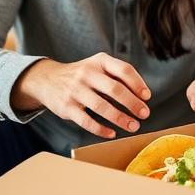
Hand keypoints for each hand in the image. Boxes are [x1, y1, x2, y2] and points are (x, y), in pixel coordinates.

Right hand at [11, 53, 150, 138]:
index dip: (138, 84)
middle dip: (132, 104)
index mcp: (99, 61)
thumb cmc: (82, 76)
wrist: (47, 79)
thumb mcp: (98, 67)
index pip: (124, 69)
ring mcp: (75, 90)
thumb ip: (117, 77)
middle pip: (115, 89)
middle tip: (144, 114)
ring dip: (120, 118)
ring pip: (102, 107)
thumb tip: (142, 98)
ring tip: (133, 126)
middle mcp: (87, 73)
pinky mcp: (66, 107)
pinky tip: (112, 133)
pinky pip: (86, 121)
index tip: (147, 97)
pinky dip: (101, 129)